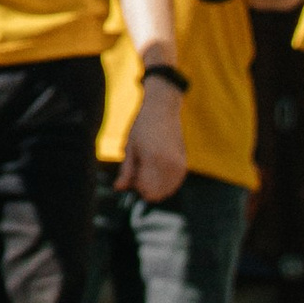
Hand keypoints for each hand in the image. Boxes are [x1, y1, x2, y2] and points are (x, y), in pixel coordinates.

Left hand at [118, 76, 188, 202]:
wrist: (162, 108)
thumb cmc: (142, 125)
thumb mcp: (130, 148)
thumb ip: (126, 171)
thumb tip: (118, 188)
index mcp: (155, 161)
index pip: (148, 192)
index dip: (136, 187)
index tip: (131, 175)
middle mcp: (171, 165)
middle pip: (158, 194)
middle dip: (146, 187)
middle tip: (138, 169)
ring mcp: (180, 164)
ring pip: (168, 190)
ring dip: (156, 184)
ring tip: (147, 165)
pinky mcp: (184, 162)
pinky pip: (175, 182)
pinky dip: (165, 180)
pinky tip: (156, 166)